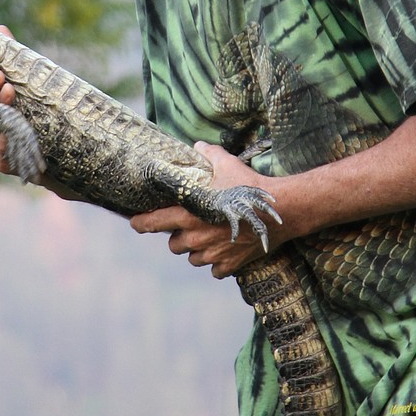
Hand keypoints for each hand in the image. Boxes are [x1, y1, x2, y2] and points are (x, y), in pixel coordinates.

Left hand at [129, 142, 283, 278]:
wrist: (280, 211)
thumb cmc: (249, 187)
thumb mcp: (226, 165)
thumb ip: (208, 155)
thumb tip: (197, 146)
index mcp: (189, 214)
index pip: (154, 222)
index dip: (141, 223)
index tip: (135, 223)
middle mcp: (196, 238)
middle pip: (173, 245)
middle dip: (179, 236)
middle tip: (191, 225)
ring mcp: (213, 254)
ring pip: (193, 259)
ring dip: (197, 250)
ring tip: (210, 236)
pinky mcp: (229, 265)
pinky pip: (214, 270)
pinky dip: (217, 262)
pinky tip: (225, 249)